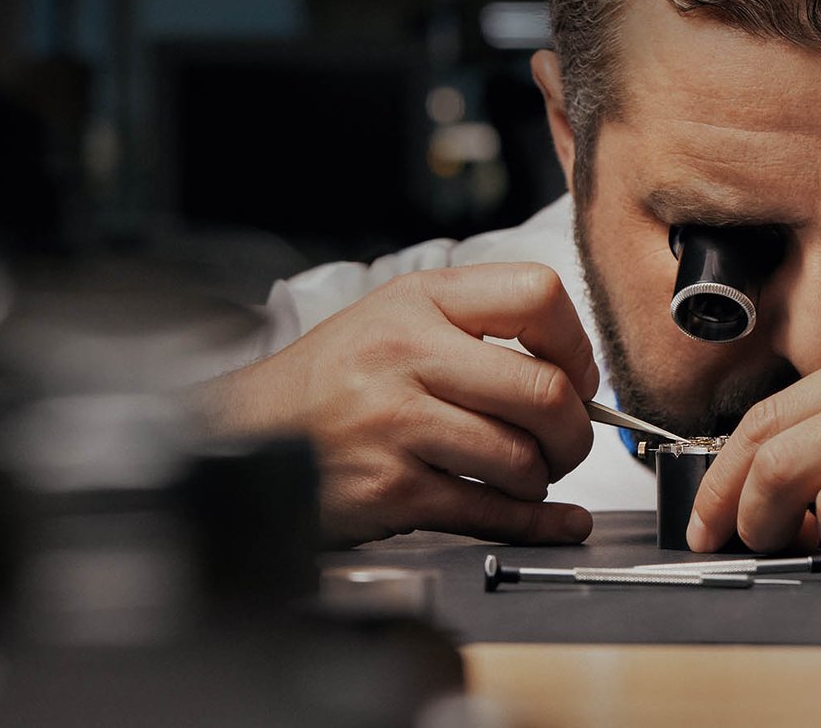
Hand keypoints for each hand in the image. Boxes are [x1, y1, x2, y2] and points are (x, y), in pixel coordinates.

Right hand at [201, 263, 600, 546]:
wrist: (242, 435)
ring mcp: (398, 423)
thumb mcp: (394, 321)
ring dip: (541, 479)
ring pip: (521, 458)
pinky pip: (490, 512)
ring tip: (521, 476)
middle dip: (574, 431)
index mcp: (419, 301)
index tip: (576, 377)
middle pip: (544, 391)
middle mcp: (408, 354)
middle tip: (566, 444)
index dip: (576, 345)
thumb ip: (478, 331)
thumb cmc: (329, 383)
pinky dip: (534, 523)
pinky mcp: (392, 488)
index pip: (537, 296)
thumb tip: (577, 376)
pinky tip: (548, 520)